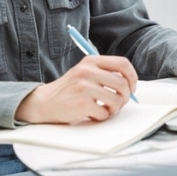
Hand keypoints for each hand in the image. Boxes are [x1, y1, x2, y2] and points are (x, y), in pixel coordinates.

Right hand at [15, 55, 137, 123]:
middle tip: (119, 103)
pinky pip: (104, 113)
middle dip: (125, 97)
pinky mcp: (82, 103)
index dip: (132, 77)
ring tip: (103, 109)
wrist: (44, 102)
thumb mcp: (84, 72)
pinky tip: (91, 114)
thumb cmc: (69, 89)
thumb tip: (130, 84)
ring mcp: (84, 87)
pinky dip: (101, 117)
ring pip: (116, 100)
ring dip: (113, 109)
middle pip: (122, 84)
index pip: (122, 64)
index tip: (131, 87)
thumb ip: (104, 73)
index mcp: (91, 61)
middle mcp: (87, 71)